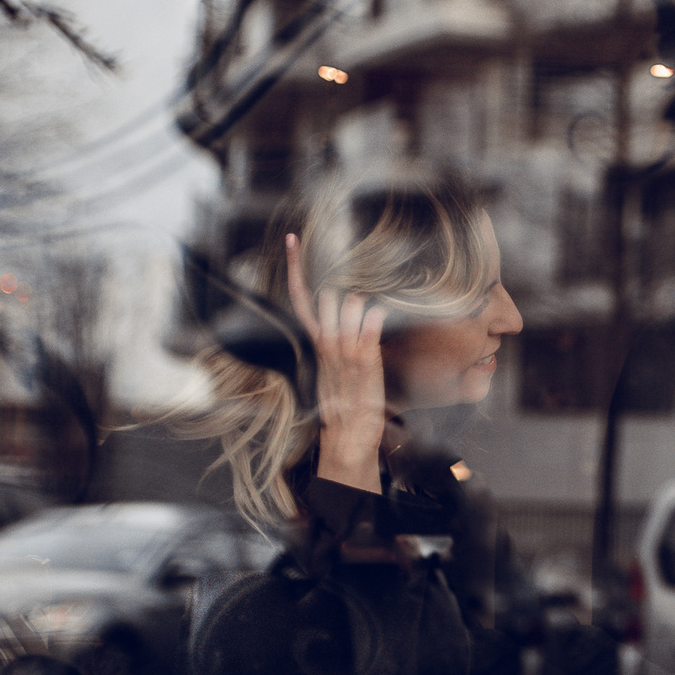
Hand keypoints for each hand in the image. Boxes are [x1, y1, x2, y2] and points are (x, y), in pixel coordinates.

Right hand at [286, 232, 387, 493]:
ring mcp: (344, 352)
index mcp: (317, 341)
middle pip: (325, 298)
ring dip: (360, 305)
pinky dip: (374, 319)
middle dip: (341, 292)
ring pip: (346, 309)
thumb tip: (351, 312)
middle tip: (359, 295)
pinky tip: (381, 313)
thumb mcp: (337, 364)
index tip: (292, 240)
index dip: (294, 268)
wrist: (348, 434)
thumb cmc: (347, 398)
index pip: (300, 298)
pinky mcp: (365, 361)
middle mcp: (326, 343)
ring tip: (371, 311)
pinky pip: (368, 329)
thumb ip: (340, 337)